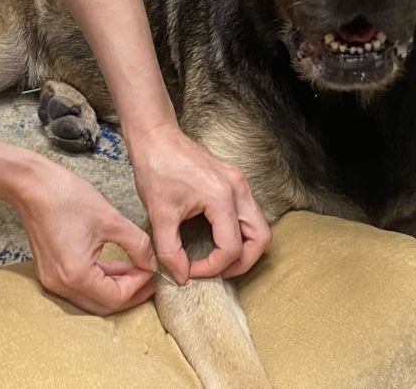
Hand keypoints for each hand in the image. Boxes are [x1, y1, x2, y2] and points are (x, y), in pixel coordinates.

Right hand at [12, 158, 156, 314]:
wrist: (33, 185)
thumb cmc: (67, 197)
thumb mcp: (112, 220)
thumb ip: (138, 245)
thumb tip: (152, 263)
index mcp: (76, 275)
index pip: (115, 298)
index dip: (139, 286)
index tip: (153, 271)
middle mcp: (61, 285)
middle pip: (103, 305)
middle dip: (130, 293)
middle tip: (150, 280)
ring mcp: (52, 280)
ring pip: (92, 297)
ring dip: (115, 288)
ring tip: (137, 271)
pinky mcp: (50, 271)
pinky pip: (80, 285)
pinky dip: (100, 280)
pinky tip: (118, 266)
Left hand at [128, 123, 271, 284]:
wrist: (156, 138)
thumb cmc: (156, 168)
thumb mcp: (159, 215)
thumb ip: (170, 251)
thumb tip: (181, 276)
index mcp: (221, 196)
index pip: (231, 248)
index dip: (212, 268)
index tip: (190, 271)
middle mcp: (238, 189)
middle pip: (260, 239)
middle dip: (241, 262)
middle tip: (217, 272)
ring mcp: (240, 183)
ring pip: (260, 227)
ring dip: (245, 248)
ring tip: (219, 260)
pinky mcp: (235, 181)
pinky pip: (250, 213)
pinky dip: (240, 232)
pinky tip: (217, 239)